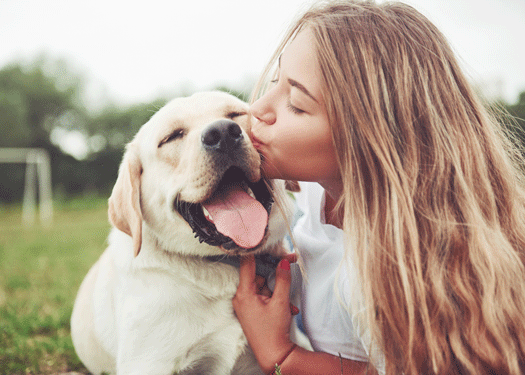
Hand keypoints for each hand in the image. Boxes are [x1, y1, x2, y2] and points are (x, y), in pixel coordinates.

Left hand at [233, 254, 297, 372]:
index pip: (247, 264)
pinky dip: (274, 301)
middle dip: (273, 279)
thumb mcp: (280, 302)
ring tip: (288, 305)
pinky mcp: (250, 311)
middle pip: (257, 276)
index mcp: (244, 293)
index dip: (256, 252)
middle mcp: (241, 298)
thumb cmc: (273, 331)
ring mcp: (245, 305)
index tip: (262, 241)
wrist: (274, 356)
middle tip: (288, 272)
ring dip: (277, 293)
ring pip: (262, 288)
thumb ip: (282, 279)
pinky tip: (286, 310)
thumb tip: (284, 261)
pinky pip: (262, 298)